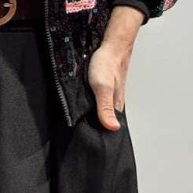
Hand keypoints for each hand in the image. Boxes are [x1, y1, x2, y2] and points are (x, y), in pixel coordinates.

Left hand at [87, 5, 144, 130]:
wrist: (110, 44)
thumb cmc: (107, 64)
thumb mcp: (103, 88)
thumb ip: (105, 108)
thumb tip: (113, 128)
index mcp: (115, 107)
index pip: (108, 129)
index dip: (100, 138)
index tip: (89, 147)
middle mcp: (112, 103)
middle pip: (103, 122)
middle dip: (94, 131)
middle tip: (80, 140)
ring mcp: (107, 96)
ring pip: (98, 112)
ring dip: (90, 119)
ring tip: (78, 128)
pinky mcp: (101, 89)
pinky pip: (94, 102)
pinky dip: (88, 107)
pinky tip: (81, 108)